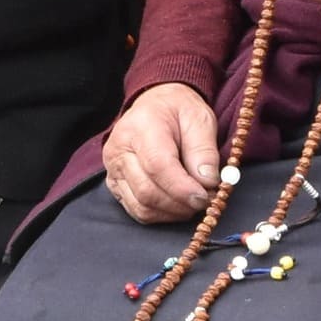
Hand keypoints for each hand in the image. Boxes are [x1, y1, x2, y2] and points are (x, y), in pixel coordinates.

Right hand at [104, 82, 223, 224]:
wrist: (155, 106)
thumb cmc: (178, 111)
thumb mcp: (200, 119)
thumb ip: (204, 150)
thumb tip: (207, 182)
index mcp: (140, 128)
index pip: (157, 166)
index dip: (182, 188)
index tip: (205, 197)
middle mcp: (119, 150)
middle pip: (147, 191)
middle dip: (181, 204)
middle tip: (206, 201)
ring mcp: (113, 169)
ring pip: (141, 206)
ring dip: (172, 212)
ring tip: (193, 202)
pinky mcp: (114, 184)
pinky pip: (137, 210)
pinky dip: (160, 215)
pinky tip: (177, 205)